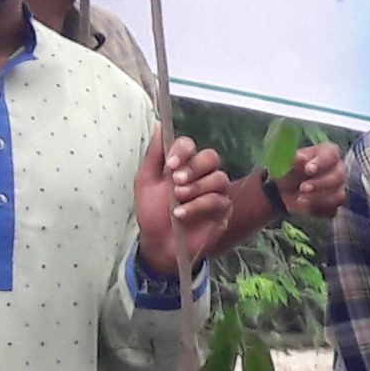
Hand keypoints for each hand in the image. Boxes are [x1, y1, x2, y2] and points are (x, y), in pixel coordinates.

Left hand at [134, 134, 231, 278]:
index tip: (170, 164)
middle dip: (194, 168)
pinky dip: (198, 206)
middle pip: (211, 157)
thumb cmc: (152, 213)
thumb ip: (154, 154)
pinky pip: (219, 201)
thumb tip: (160, 125)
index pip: (191, 145)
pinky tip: (181, 214)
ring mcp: (215, 193)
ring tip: (178, 199)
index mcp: (183, 164)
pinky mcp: (223, 211)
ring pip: (219, 178)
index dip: (183, 151)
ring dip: (196, 187)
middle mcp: (202, 175)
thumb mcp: (146, 182)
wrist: (158, 245)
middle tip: (176, 181)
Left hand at [278, 141, 346, 216]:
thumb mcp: (287, 164)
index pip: (332, 154)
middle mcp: (338, 169)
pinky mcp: (334, 205)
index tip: (308, 170)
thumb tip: (301, 158)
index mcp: (328, 153)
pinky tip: (304, 206)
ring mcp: (339, 188)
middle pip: (338, 176)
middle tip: (302, 188)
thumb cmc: (289, 171)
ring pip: (338, 195)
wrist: (284, 191)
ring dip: (318, 199)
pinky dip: (317, 210)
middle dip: (320, 183)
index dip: (322, 162)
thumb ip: (294, 161)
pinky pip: (331, 210)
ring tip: (300, 199)